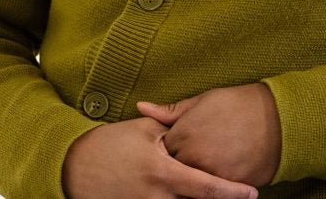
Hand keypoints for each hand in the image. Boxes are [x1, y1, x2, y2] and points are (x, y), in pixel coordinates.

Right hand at [63, 116, 259, 198]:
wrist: (73, 167)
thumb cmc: (109, 145)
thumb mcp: (142, 132)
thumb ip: (172, 132)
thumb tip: (193, 132)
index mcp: (163, 172)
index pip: (206, 187)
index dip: (232, 192)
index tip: (252, 193)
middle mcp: (159, 197)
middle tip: (239, 195)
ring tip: (214, 194)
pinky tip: (185, 196)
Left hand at [136, 84, 281, 186]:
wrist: (278, 120)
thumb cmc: (238, 105)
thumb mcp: (202, 101)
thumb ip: (169, 111)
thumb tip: (140, 106)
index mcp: (183, 134)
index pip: (162, 151)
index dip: (169, 148)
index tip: (178, 145)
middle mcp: (193, 157)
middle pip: (174, 170)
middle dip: (178, 165)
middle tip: (192, 156)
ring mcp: (211, 174)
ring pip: (190, 185)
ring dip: (193, 177)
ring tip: (204, 163)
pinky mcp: (229, 186)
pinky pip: (211, 193)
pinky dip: (211, 186)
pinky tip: (217, 173)